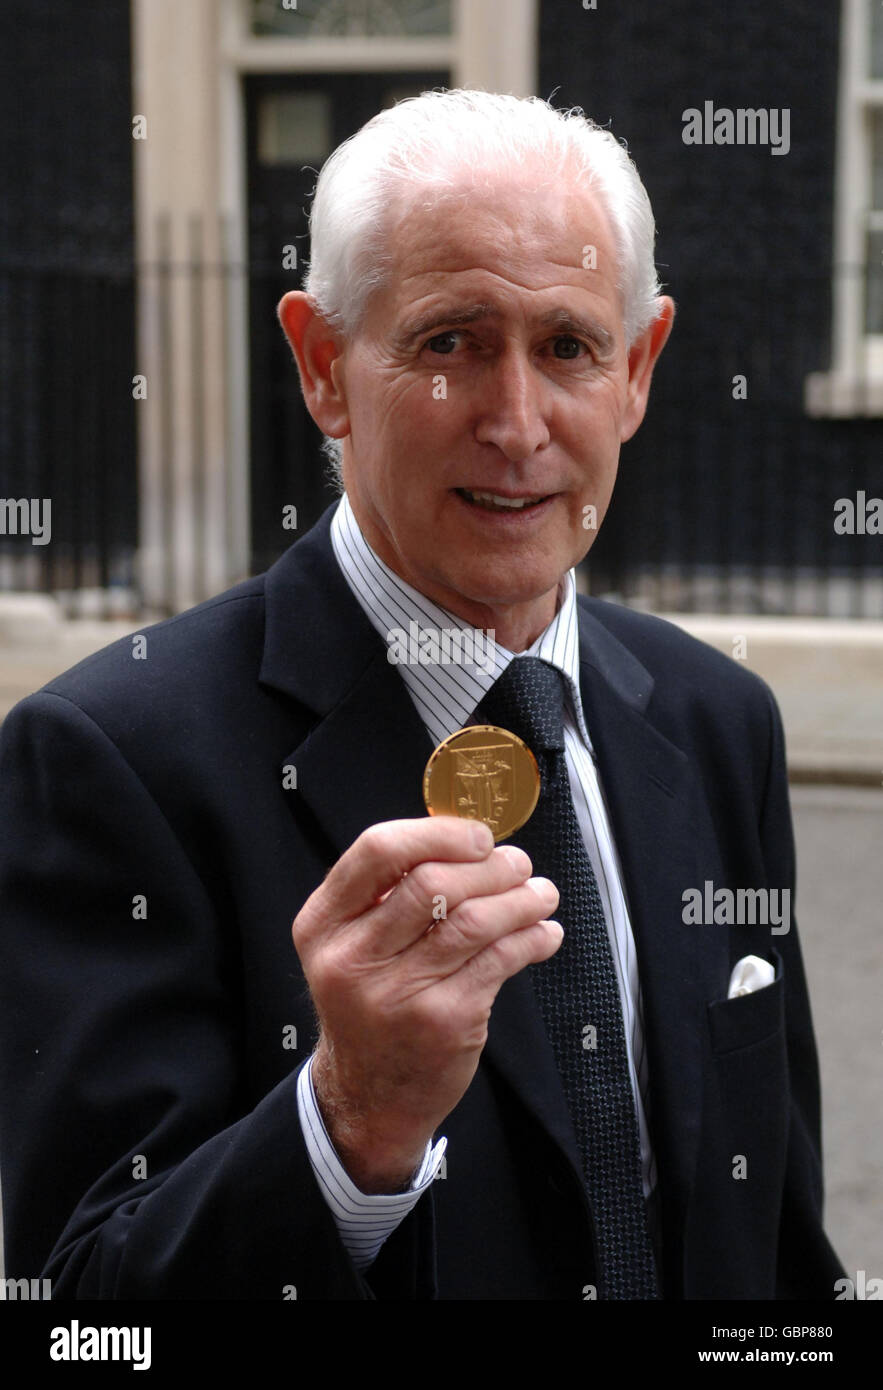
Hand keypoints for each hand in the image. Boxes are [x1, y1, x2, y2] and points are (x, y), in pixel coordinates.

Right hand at [292, 816, 560, 1191]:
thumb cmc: (370, 1003)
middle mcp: (351, 958)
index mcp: (323, 924)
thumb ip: (388, 894)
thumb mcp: (351, 945)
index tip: (478, 837)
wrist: (369, 1094)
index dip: (437, 833)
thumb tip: (467, 843)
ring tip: (541, 894)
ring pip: (473, 921)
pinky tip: (543, 934)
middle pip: (432, 883)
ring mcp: (397, 993)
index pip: (377, 851)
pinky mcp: (443, 1021)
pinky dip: (531, 939)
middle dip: (489, 867)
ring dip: (520, 900)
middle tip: (518, 865)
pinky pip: (499, 961)